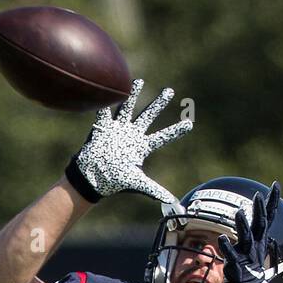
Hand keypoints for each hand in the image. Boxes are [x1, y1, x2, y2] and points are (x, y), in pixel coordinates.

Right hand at [64, 78, 192, 204]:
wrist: (93, 177)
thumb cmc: (115, 181)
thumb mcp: (138, 184)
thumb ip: (155, 190)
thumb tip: (172, 201)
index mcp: (142, 147)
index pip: (163, 136)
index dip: (176, 131)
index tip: (189, 124)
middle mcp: (132, 135)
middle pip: (149, 115)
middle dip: (159, 103)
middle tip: (170, 91)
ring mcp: (118, 129)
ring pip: (128, 107)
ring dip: (133, 94)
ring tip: (140, 81)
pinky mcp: (104, 127)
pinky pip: (106, 110)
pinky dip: (107, 101)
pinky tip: (111, 87)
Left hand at [217, 181, 280, 282]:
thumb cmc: (248, 262)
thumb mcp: (253, 243)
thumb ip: (253, 227)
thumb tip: (249, 211)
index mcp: (259, 237)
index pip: (268, 216)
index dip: (272, 200)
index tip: (276, 185)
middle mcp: (255, 243)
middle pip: (260, 224)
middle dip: (260, 209)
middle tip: (258, 196)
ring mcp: (246, 254)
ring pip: (247, 237)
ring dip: (243, 225)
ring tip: (239, 213)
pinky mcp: (236, 264)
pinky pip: (231, 255)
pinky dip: (227, 247)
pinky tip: (221, 238)